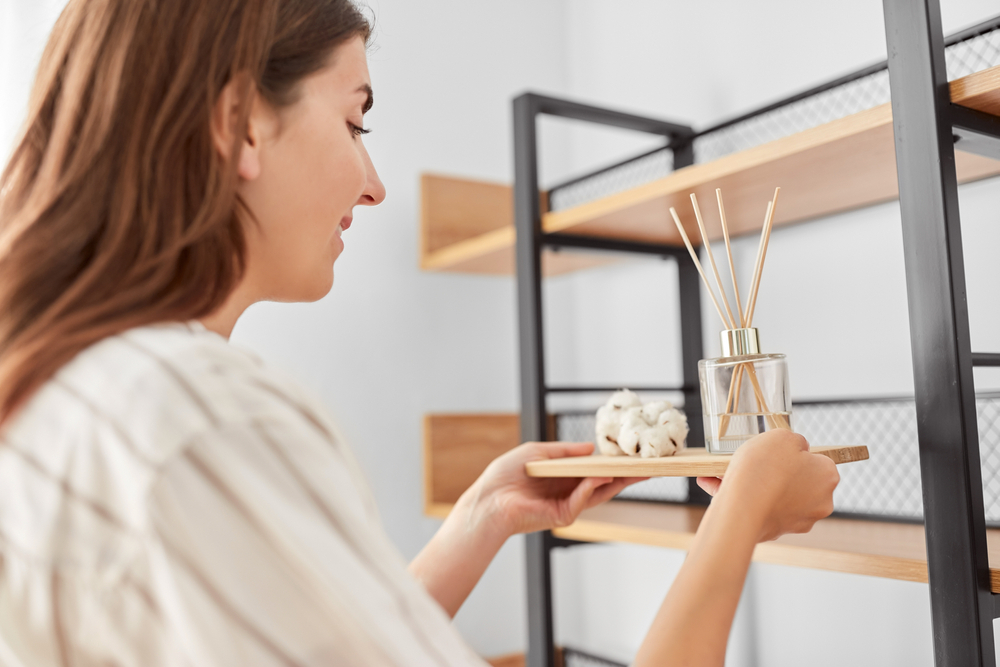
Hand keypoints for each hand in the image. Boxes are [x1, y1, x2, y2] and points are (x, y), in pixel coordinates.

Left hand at [457, 441, 645, 538]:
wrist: (487, 499)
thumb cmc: (505, 476)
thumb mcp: (537, 453)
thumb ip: (564, 451)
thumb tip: (590, 447)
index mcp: (564, 478)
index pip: (595, 471)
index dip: (613, 464)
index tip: (633, 455)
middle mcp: (569, 492)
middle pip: (605, 484)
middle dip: (626, 475)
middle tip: (648, 466)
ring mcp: (567, 506)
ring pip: (600, 493)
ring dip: (618, 481)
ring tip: (636, 470)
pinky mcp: (561, 516)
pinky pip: (582, 500)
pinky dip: (592, 487)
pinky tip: (600, 475)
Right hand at [695, 430, 838, 542]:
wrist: (742, 509)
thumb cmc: (763, 469)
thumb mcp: (782, 436)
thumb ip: (795, 440)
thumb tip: (797, 448)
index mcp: (828, 476)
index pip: (817, 460)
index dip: (794, 453)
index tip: (776, 452)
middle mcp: (820, 501)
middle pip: (797, 480)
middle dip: (775, 471)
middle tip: (751, 461)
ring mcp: (799, 519)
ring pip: (776, 496)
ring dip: (755, 484)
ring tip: (725, 473)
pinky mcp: (776, 531)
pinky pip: (760, 510)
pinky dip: (744, 499)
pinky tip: (719, 487)